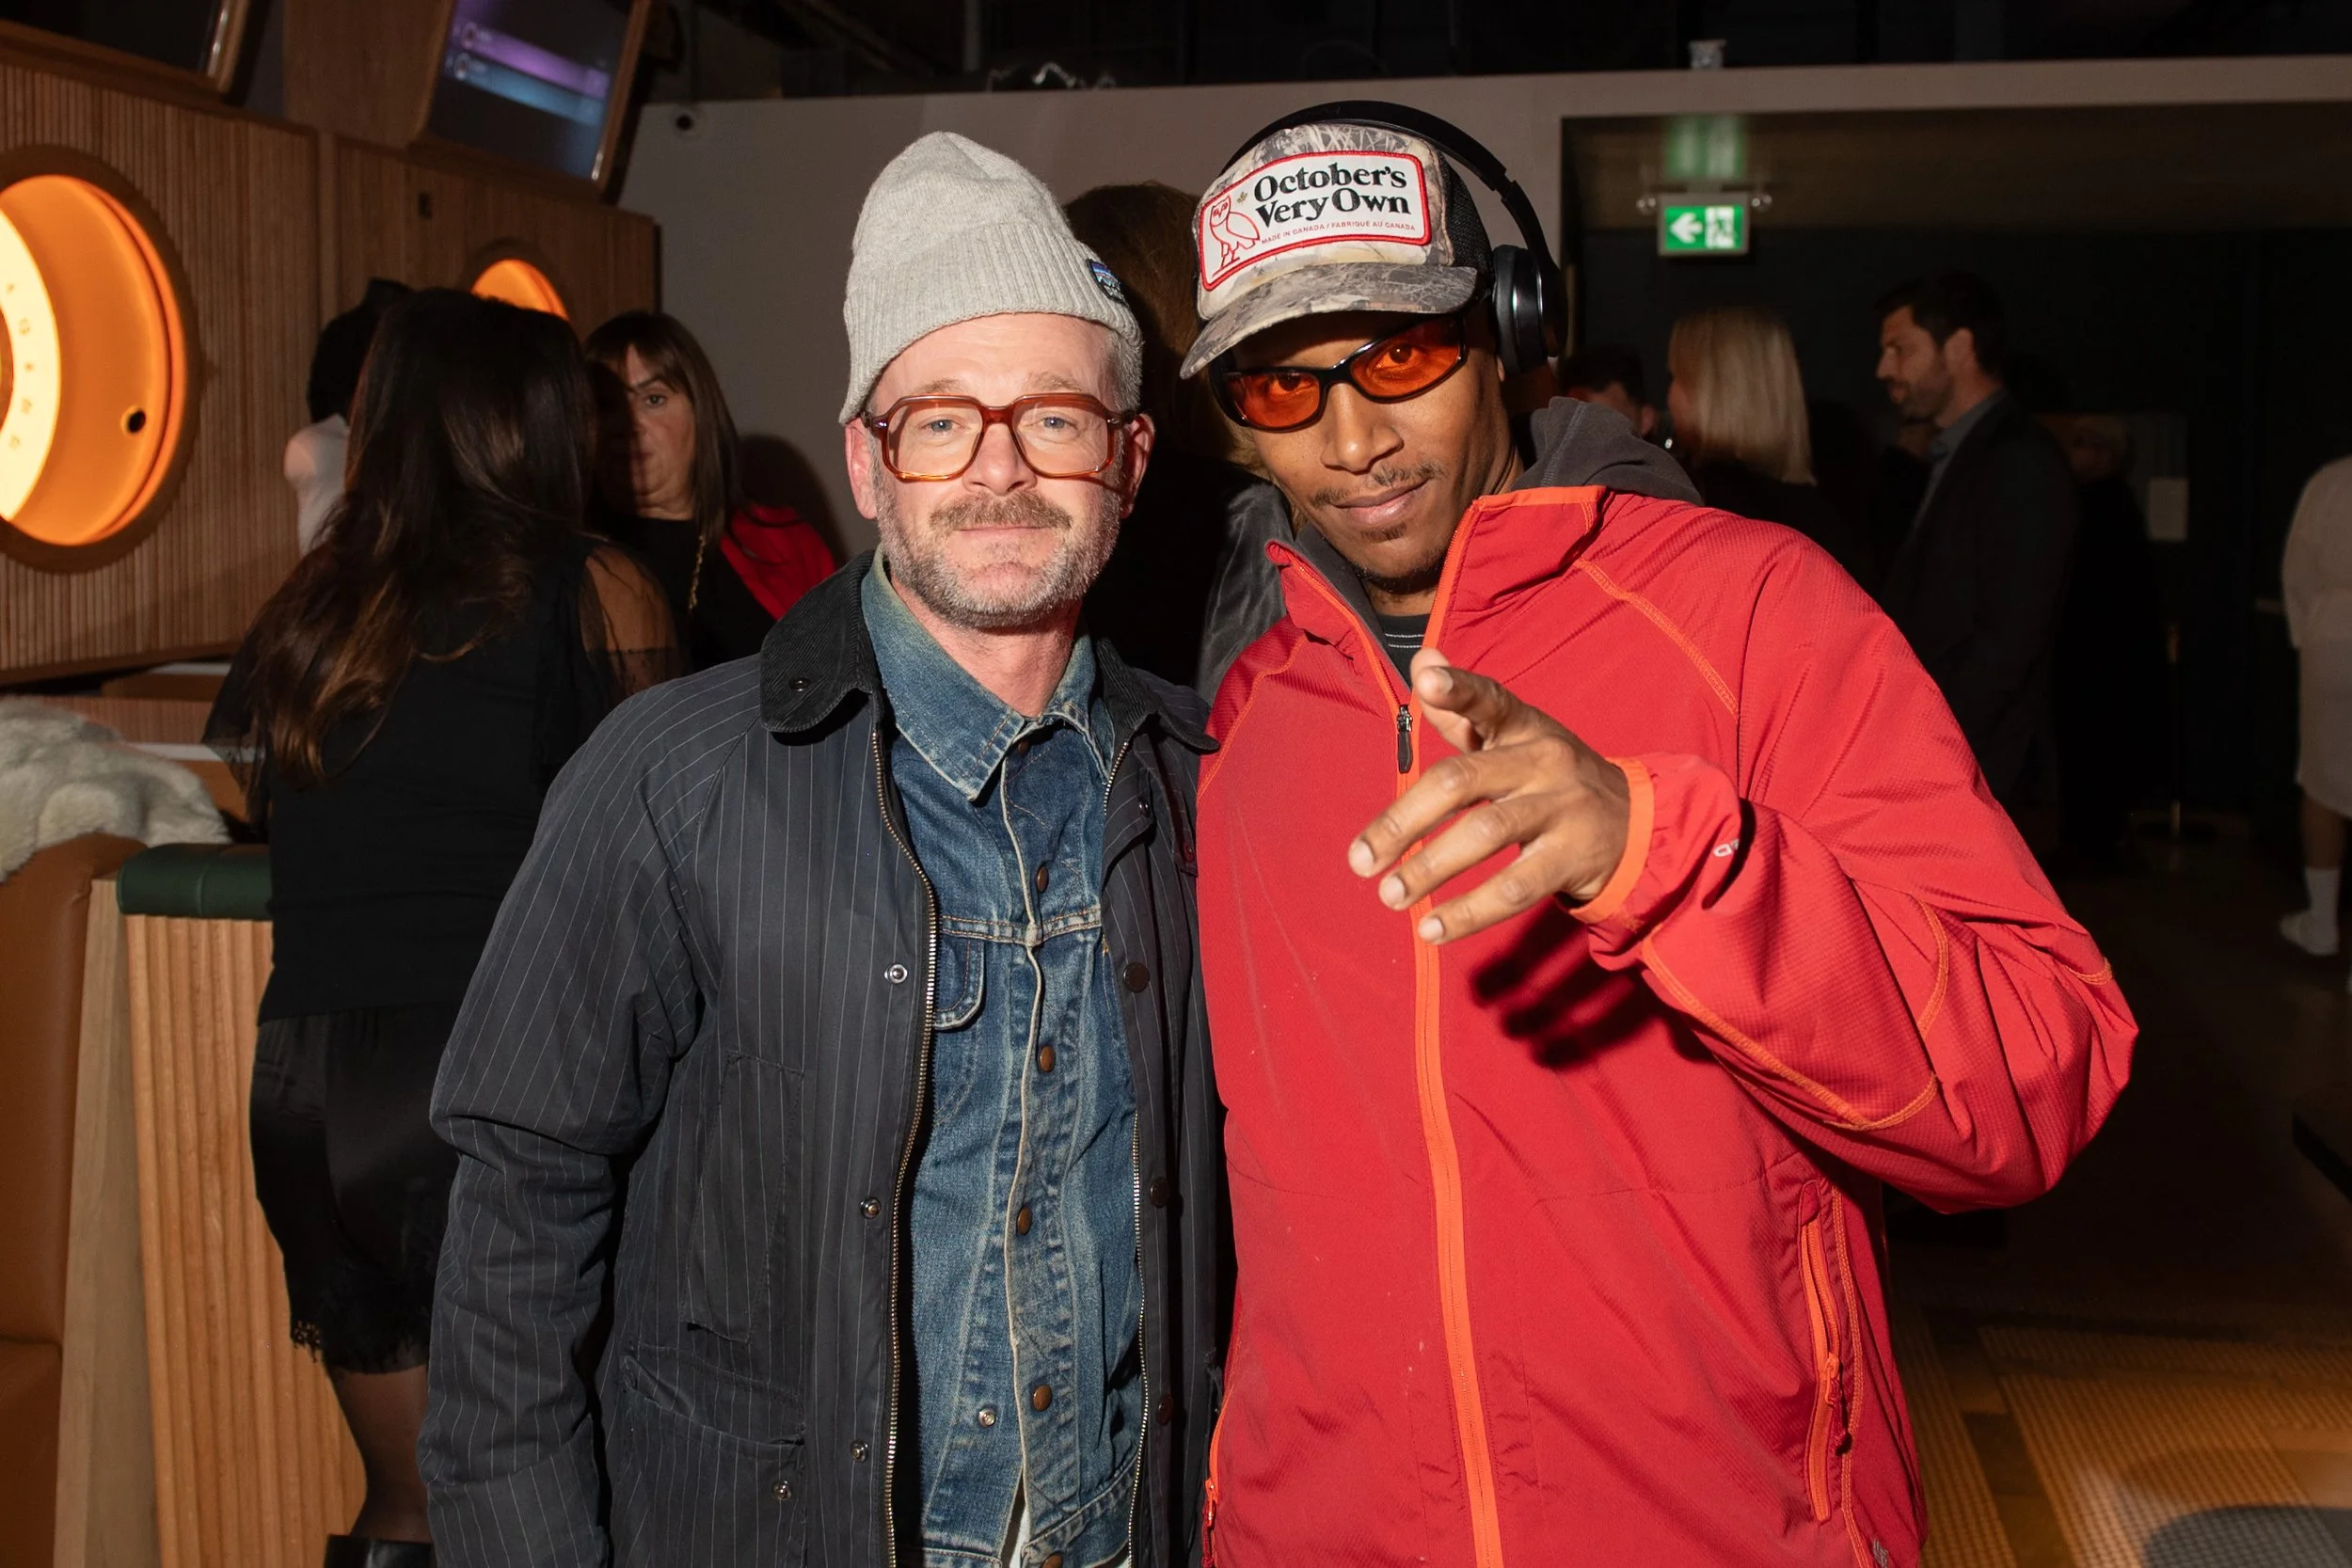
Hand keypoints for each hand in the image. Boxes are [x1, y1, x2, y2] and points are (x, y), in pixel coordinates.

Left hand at [1347, 649, 1630, 943]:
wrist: (1637, 824)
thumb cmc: (1550, 778)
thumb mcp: (1517, 738)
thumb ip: (1464, 709)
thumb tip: (1422, 657)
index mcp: (1524, 726)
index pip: (1489, 700)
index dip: (1458, 691)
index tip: (1425, 682)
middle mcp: (1543, 761)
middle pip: (1462, 781)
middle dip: (1403, 822)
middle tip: (1360, 860)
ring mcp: (1561, 809)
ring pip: (1486, 835)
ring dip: (1430, 869)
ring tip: (1388, 896)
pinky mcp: (1573, 858)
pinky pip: (1515, 888)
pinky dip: (1469, 912)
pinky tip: (1432, 929)